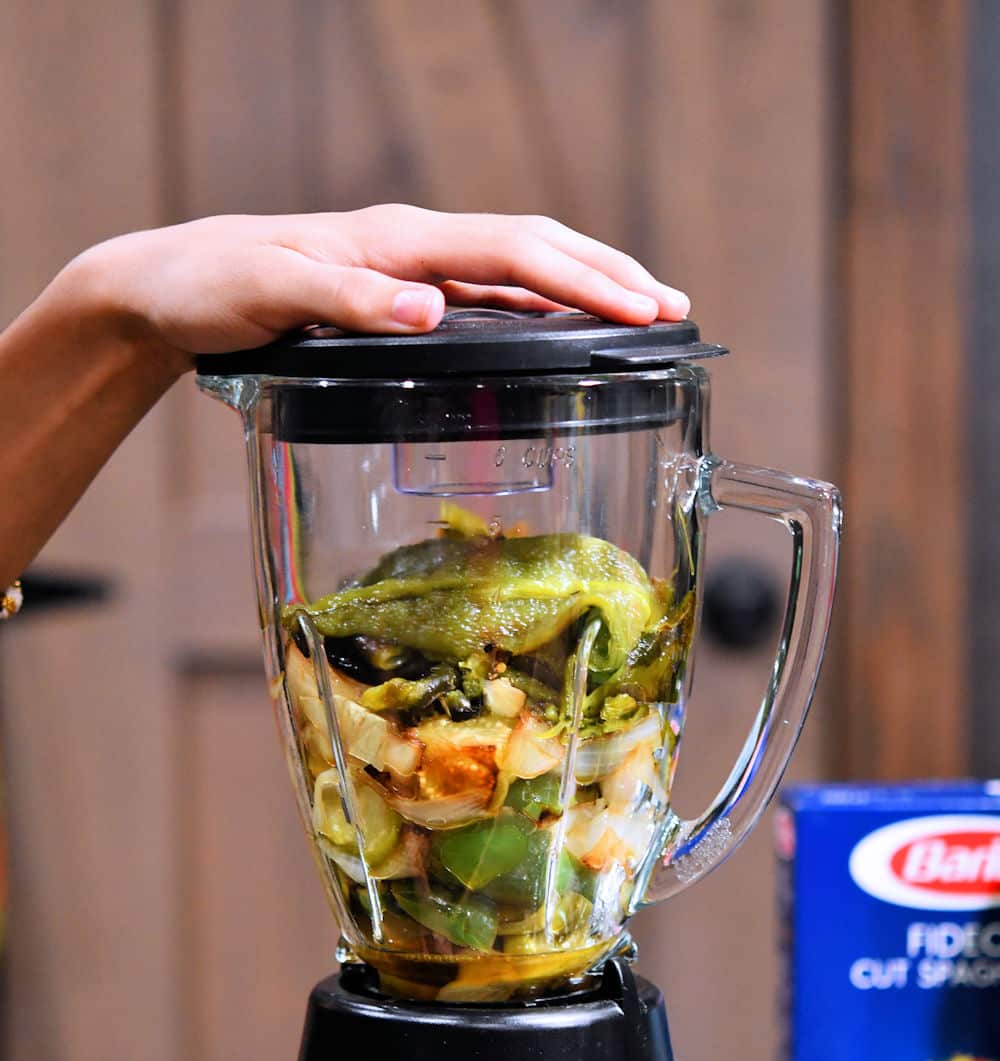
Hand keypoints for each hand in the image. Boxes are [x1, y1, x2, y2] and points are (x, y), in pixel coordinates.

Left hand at [74, 204, 689, 356]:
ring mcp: (410, 268)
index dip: (582, 279)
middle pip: (533, 249)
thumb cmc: (211, 287)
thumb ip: (352, 303)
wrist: (167, 285)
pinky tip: (562, 331)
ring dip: (583, 288)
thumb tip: (433, 312)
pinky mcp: (400, 295)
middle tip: (673, 312)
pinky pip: (488, 296)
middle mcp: (414, 247)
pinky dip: (539, 309)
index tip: (641, 308)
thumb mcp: (272, 294)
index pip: (512, 251)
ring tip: (643, 314)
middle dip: (607, 276)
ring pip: (518, 270)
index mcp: (397, 239)